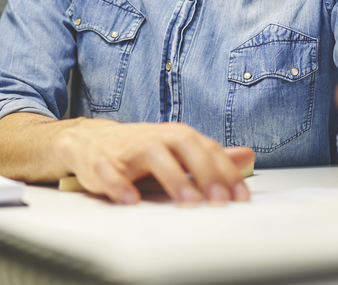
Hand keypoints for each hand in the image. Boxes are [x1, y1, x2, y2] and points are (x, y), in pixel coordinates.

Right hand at [56, 118, 253, 204]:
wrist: (90, 141)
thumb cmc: (140, 150)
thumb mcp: (177, 152)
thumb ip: (210, 157)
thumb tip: (247, 156)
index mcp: (175, 135)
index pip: (206, 148)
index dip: (225, 171)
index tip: (240, 197)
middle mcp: (155, 137)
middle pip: (183, 145)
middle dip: (204, 172)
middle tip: (220, 200)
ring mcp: (128, 148)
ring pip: (151, 154)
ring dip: (172, 177)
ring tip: (188, 201)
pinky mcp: (101, 162)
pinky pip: (109, 171)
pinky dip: (119, 184)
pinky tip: (131, 200)